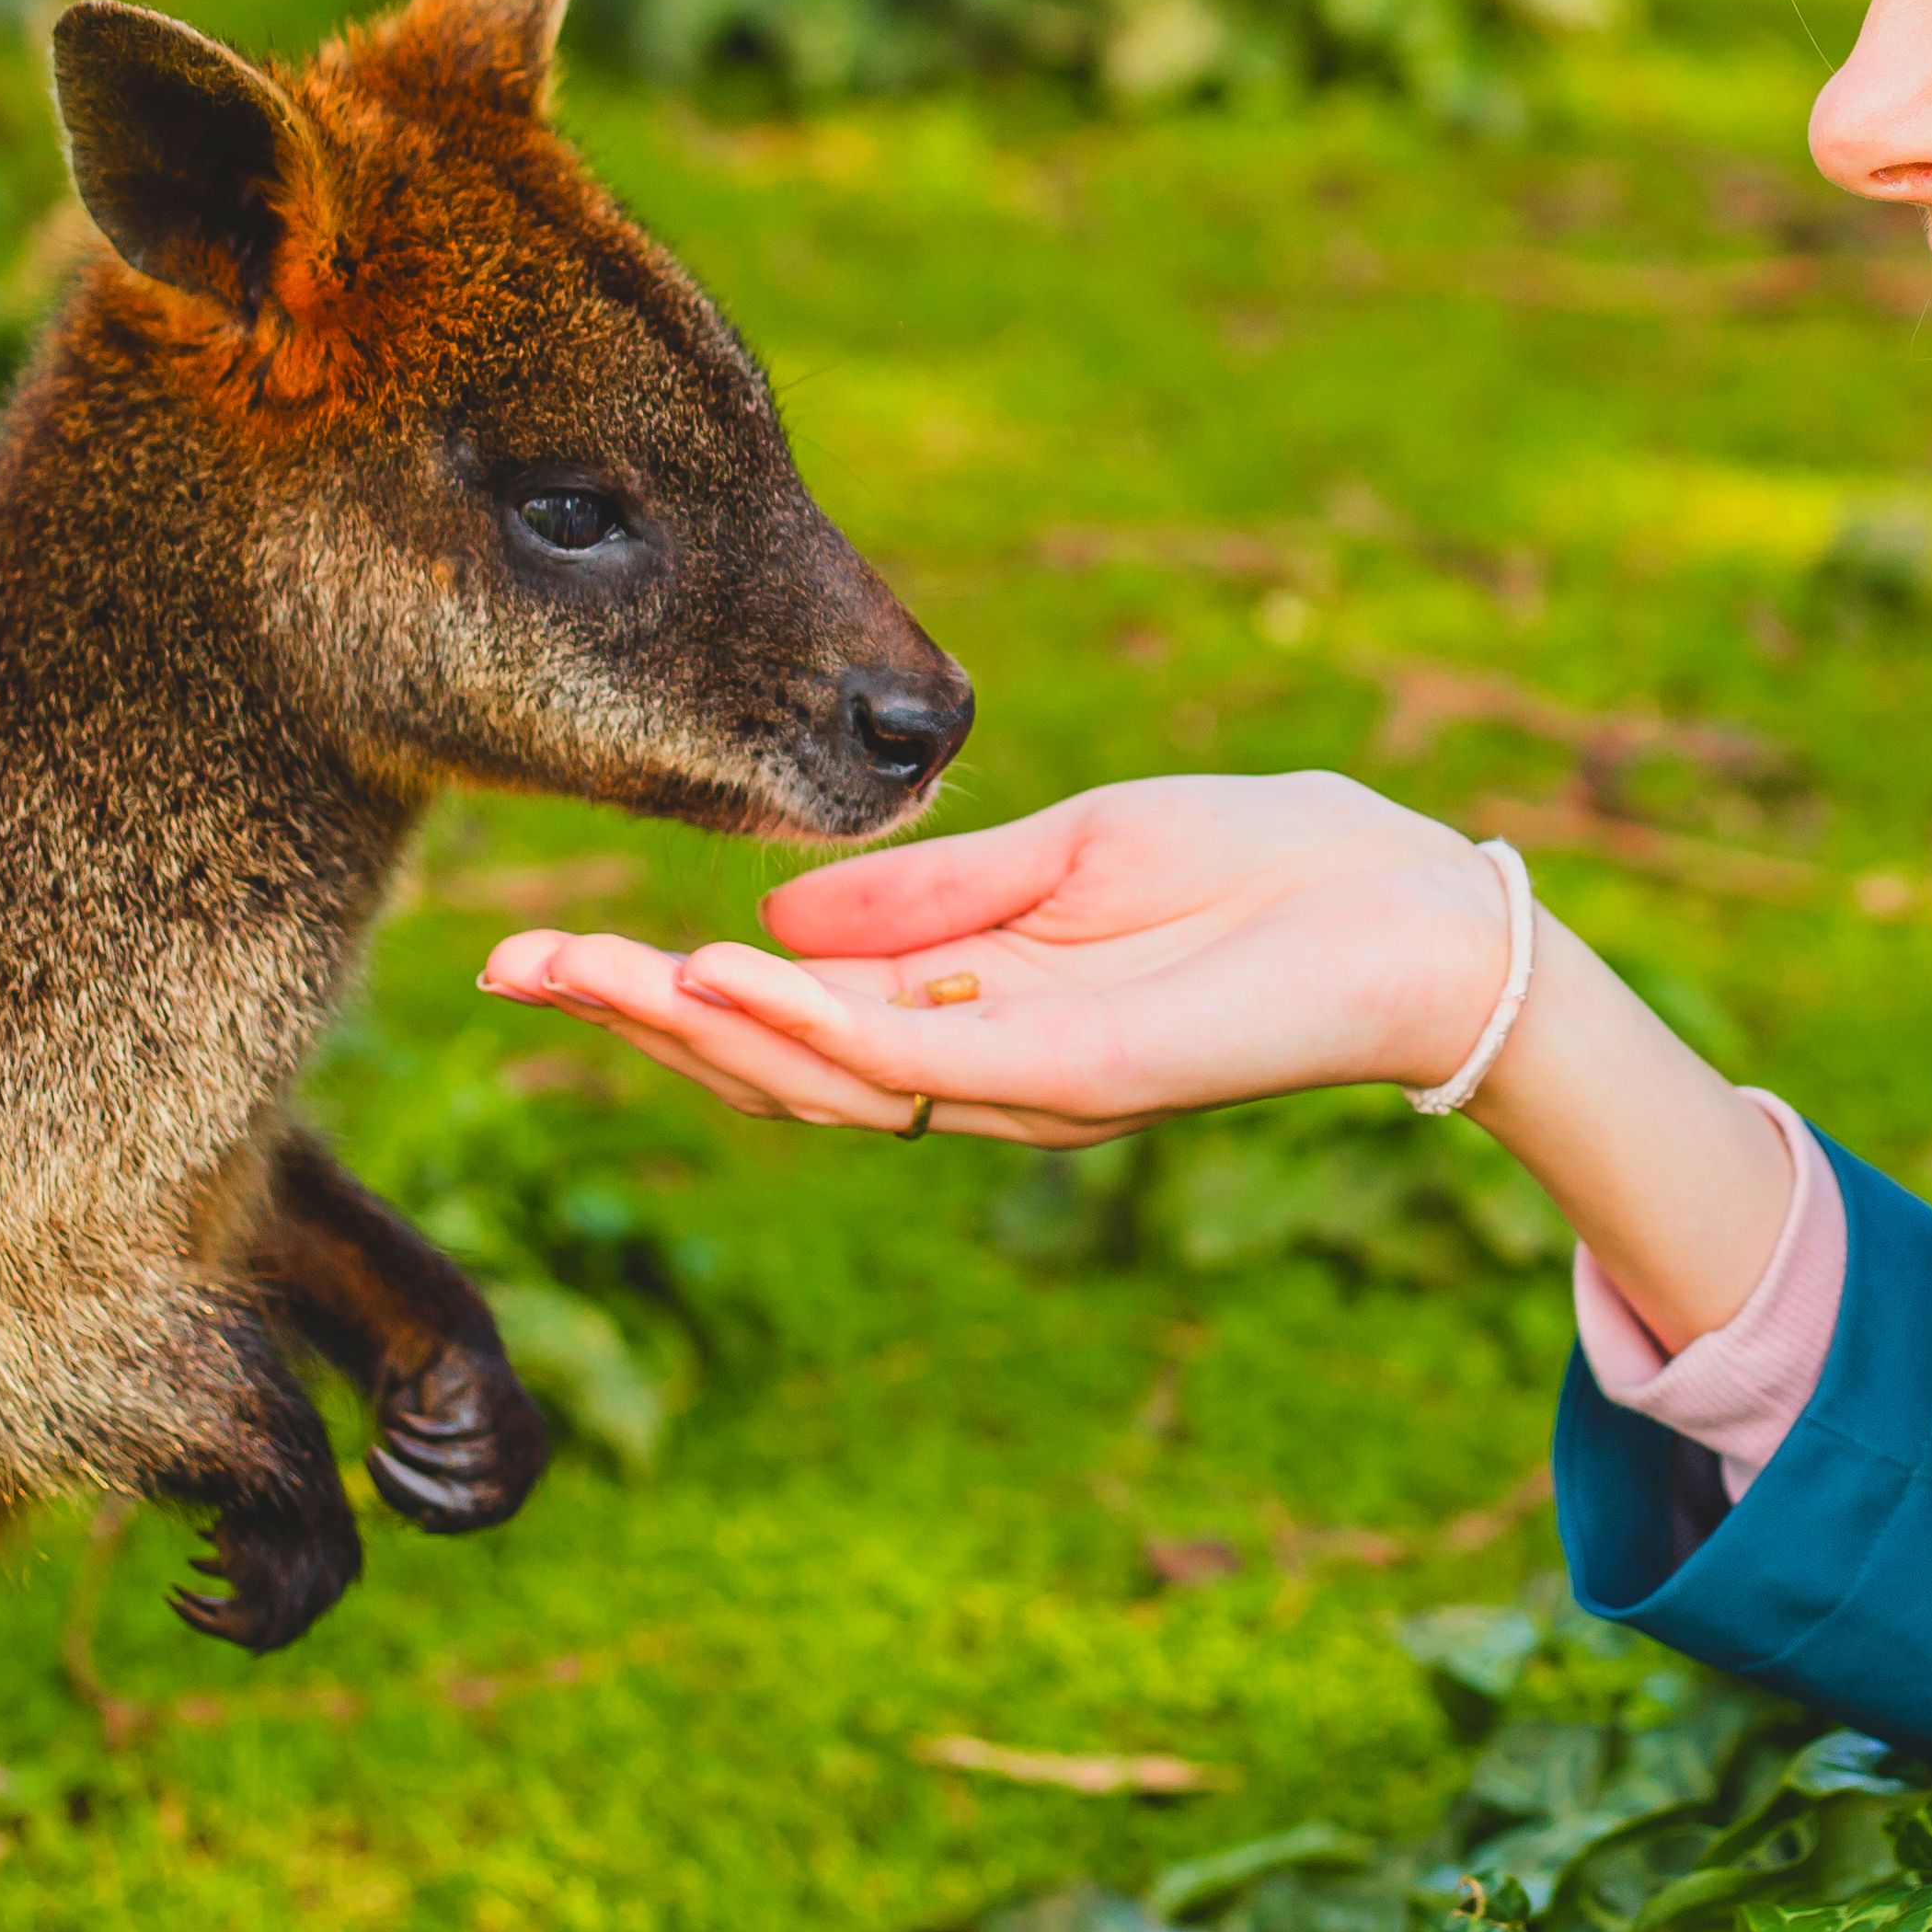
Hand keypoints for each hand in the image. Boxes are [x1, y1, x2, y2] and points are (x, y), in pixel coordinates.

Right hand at [478, 770, 1519, 1145]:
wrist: (1421, 909)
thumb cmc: (1275, 869)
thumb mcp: (1077, 851)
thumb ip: (939, 889)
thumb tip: (776, 918)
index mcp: (979, 1005)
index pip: (788, 1020)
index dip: (662, 993)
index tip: (542, 955)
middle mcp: (987, 1063)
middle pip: (777, 1070)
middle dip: (639, 1020)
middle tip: (509, 967)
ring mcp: (1030, 1077)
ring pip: (829, 1080)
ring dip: (697, 1027)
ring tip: (586, 970)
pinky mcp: (1086, 1072)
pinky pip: (926, 1060)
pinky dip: (817, 1029)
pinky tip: (728, 982)